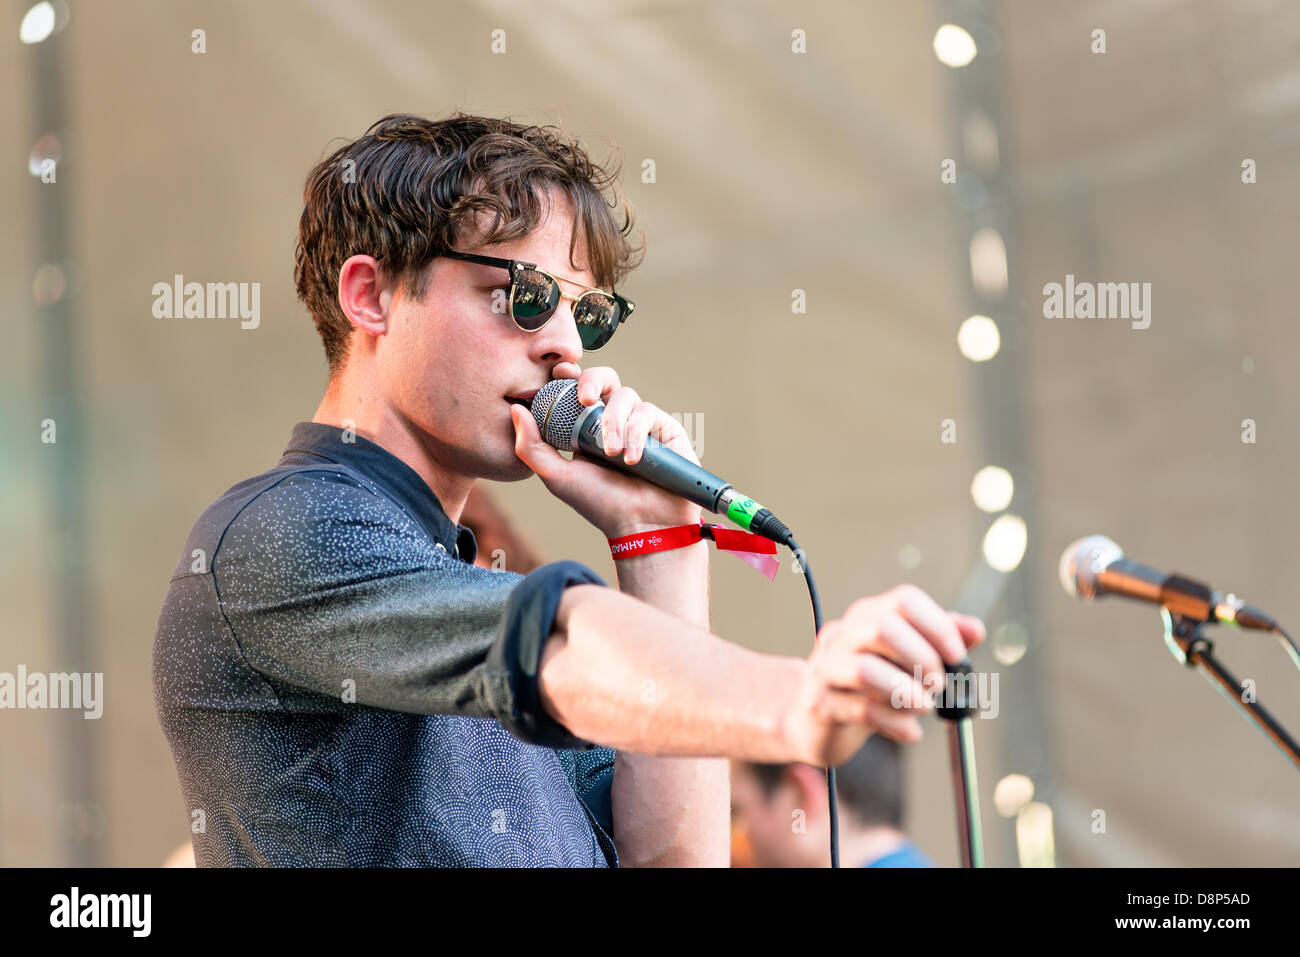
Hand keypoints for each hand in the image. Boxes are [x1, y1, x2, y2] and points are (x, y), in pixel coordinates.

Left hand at [510, 364, 702, 538]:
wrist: (640, 526)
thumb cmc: (599, 503)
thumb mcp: (556, 476)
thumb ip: (531, 446)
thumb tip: (517, 409)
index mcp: (586, 426)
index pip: (577, 389)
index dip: (569, 375)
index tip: (559, 373)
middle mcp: (614, 419)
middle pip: (604, 378)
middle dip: (592, 380)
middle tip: (585, 399)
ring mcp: (639, 422)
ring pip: (625, 395)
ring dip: (614, 423)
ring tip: (612, 454)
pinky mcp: (664, 428)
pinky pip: (647, 413)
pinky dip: (636, 433)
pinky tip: (632, 459)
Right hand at [778, 584, 986, 765]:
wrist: (811, 719)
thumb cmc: (866, 687)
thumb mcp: (904, 661)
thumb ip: (938, 642)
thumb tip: (975, 629)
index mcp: (866, 616)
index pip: (904, 600)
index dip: (938, 626)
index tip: (957, 656)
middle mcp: (842, 635)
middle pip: (884, 628)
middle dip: (923, 659)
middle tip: (938, 684)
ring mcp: (825, 669)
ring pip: (865, 669)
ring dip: (906, 692)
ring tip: (923, 707)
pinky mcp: (819, 705)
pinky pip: (861, 711)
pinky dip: (895, 725)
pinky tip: (909, 732)